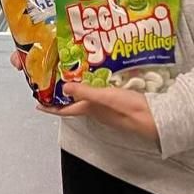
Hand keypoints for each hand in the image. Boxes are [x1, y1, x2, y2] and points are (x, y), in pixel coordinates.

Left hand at [40, 81, 159, 142]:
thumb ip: (86, 92)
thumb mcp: (106, 98)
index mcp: (90, 109)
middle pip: (73, 103)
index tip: (37, 103)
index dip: (51, 107)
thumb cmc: (131, 110)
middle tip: (54, 80)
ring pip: (86, 98)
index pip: (65, 109)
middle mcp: (96, 110)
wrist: (156, 119)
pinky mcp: (118, 103)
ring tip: (71, 74)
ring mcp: (107, 108)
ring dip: (77, 89)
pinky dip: (93, 86)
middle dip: (62, 94)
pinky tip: (97, 77)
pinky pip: (99, 94)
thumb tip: (64, 87)